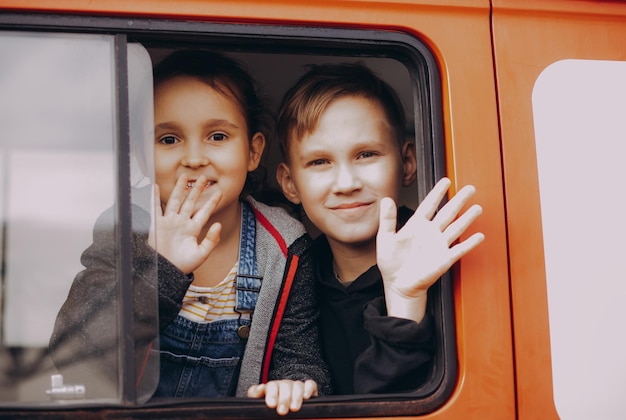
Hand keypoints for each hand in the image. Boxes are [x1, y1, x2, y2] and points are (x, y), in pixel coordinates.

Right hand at [148, 174, 221, 273]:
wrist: (166, 271)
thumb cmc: (184, 265)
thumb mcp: (201, 254)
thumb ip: (211, 240)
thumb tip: (218, 225)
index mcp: (193, 229)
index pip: (204, 212)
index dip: (211, 202)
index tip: (220, 192)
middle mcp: (182, 223)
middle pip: (190, 202)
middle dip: (196, 190)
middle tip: (202, 177)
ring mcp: (169, 222)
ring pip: (175, 201)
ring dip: (179, 189)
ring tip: (184, 177)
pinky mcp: (157, 224)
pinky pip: (155, 208)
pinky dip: (154, 198)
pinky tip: (155, 187)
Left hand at [247, 379, 317, 415]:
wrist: (281, 411)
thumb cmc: (270, 407)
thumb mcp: (258, 402)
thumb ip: (255, 394)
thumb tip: (260, 388)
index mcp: (272, 387)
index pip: (272, 385)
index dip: (272, 394)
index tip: (271, 405)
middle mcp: (285, 385)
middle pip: (285, 385)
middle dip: (284, 399)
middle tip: (282, 411)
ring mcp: (296, 387)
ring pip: (298, 385)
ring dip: (296, 397)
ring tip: (294, 408)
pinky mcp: (309, 390)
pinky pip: (310, 384)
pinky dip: (309, 389)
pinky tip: (306, 397)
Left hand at [377, 177, 483, 321]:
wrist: (398, 285)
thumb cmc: (391, 263)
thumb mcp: (385, 238)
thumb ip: (387, 219)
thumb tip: (386, 199)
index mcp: (416, 226)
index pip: (429, 205)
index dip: (437, 193)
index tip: (445, 181)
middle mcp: (430, 233)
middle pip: (448, 212)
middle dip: (459, 200)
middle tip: (470, 188)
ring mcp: (439, 245)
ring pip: (456, 227)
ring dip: (467, 218)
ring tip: (478, 207)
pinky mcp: (444, 259)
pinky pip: (459, 249)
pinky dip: (469, 243)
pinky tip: (479, 236)